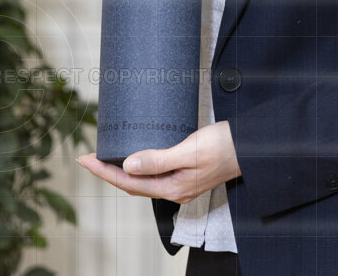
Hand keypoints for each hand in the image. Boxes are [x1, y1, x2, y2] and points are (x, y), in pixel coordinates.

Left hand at [76, 121, 241, 202]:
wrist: (251, 146)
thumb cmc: (224, 147)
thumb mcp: (189, 150)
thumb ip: (159, 159)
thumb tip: (128, 166)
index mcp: (172, 187)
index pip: (129, 182)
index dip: (104, 171)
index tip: (86, 159)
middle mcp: (174, 189)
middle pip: (132, 184)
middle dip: (108, 171)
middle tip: (89, 157)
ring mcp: (181, 183)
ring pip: (143, 181)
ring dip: (122, 171)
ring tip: (106, 157)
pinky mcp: (186, 173)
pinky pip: (155, 174)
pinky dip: (140, 167)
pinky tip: (137, 157)